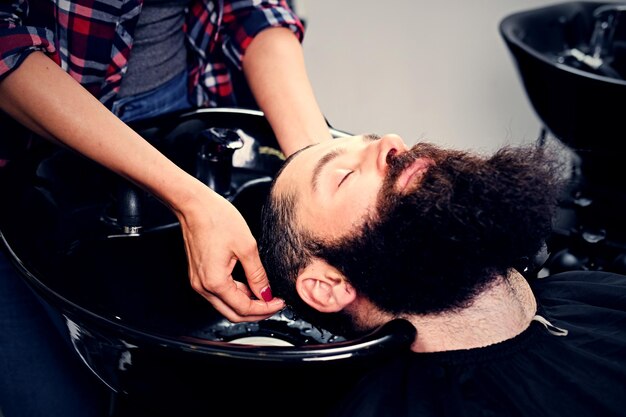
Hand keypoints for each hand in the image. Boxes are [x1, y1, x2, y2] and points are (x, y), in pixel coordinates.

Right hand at [176, 186, 283, 321]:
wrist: (194, 205)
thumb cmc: (216, 219)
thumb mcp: (246, 247)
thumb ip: (257, 275)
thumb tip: (266, 293)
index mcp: (214, 282)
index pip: (243, 308)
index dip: (264, 309)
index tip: (279, 303)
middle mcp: (203, 286)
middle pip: (233, 313)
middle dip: (256, 312)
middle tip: (274, 304)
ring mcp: (198, 282)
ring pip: (226, 305)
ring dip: (246, 304)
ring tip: (265, 294)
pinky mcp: (199, 275)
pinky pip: (219, 293)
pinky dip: (236, 294)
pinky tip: (249, 285)